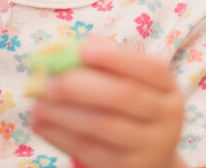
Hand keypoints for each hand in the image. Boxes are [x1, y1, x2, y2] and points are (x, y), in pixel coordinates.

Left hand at [30, 39, 185, 167]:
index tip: (82, 50)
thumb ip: (101, 64)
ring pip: (103, 125)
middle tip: (48, 82)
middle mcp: (168, 117)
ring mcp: (151, 146)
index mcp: (168, 88)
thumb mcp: (126, 83)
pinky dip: (61, 136)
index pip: (149, 68)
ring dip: (63, 113)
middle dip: (81, 86)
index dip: (116, 57)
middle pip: (125, 96)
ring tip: (36, 104)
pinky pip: (91, 151)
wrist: (147, 156)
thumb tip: (65, 50)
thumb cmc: (128, 108)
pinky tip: (41, 124)